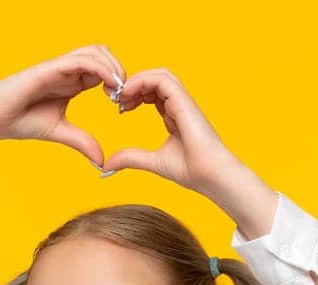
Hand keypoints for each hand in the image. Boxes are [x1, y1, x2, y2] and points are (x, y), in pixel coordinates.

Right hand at [0, 46, 126, 168]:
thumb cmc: (20, 121)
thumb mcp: (60, 132)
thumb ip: (82, 142)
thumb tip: (102, 160)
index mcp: (71, 82)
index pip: (102, 71)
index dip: (118, 82)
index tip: (124, 103)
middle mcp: (67, 70)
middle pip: (103, 55)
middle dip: (120, 70)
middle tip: (126, 94)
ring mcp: (58, 67)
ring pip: (95, 51)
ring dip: (112, 65)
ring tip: (120, 88)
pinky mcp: (50, 68)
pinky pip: (80, 60)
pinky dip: (100, 68)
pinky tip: (109, 84)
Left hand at [102, 68, 239, 192]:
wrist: (210, 175)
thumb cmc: (191, 170)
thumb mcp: (152, 161)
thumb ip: (131, 158)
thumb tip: (108, 165)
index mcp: (174, 116)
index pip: (153, 93)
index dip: (134, 95)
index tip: (120, 108)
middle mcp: (179, 105)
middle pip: (155, 80)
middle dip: (134, 85)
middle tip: (117, 99)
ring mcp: (183, 102)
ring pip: (160, 75)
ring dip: (138, 80)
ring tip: (122, 94)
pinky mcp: (184, 101)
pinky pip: (163, 80)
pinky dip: (144, 81)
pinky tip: (129, 93)